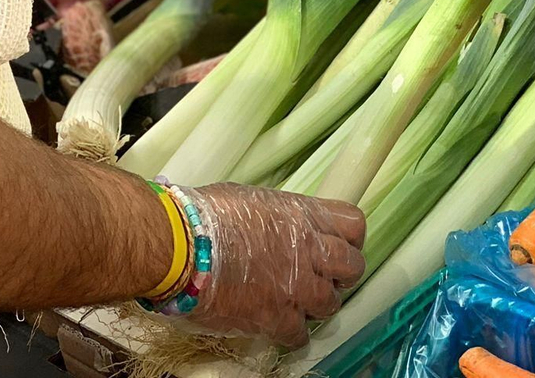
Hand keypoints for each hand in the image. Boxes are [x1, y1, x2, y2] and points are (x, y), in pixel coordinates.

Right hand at [167, 183, 365, 346]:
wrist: (181, 248)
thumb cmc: (204, 215)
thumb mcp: (248, 199)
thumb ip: (276, 216)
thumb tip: (275, 226)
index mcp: (302, 215)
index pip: (353, 224)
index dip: (346, 236)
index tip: (334, 242)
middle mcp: (309, 252)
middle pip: (353, 267)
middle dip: (339, 272)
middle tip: (317, 273)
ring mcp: (298, 289)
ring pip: (331, 304)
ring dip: (314, 302)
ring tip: (290, 297)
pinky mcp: (278, 320)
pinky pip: (301, 334)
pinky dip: (290, 330)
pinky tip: (272, 320)